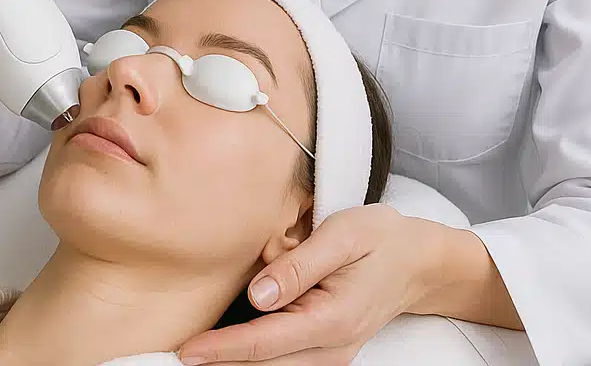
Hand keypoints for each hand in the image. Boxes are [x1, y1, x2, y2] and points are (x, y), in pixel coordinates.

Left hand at [176, 204, 442, 364]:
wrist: (417, 261)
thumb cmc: (380, 240)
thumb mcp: (343, 236)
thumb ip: (299, 266)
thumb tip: (256, 295)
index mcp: (332, 320)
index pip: (265, 342)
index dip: (221, 350)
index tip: (185, 351)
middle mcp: (330, 350)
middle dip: (218, 365)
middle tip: (173, 356)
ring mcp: (329, 357)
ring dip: (234, 364)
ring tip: (193, 354)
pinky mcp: (324, 353)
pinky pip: (283, 364)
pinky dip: (254, 359)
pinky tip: (227, 350)